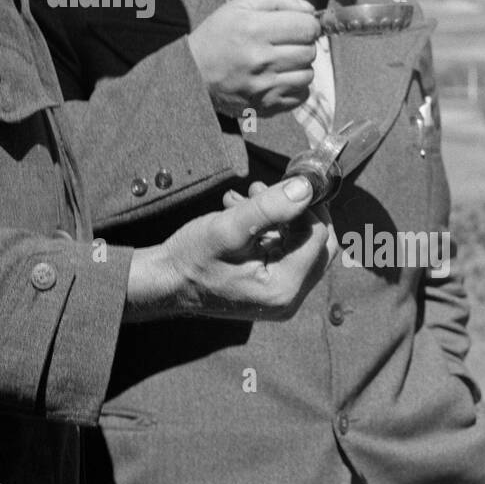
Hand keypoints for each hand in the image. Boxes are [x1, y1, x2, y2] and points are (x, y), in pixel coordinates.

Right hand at [125, 175, 328, 321]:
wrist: (166, 283)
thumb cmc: (191, 258)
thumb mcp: (227, 228)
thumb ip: (269, 208)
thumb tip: (307, 188)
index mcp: (284, 287)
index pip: (318, 237)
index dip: (306, 206)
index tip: (281, 185)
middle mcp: (289, 298)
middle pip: (318, 244)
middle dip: (295, 211)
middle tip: (265, 190)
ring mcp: (282, 297)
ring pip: (302, 246)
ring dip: (279, 217)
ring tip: (246, 198)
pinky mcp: (272, 290)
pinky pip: (286, 254)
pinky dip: (271, 230)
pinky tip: (243, 214)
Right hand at [187, 0, 319, 116]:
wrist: (193, 73)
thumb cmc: (220, 34)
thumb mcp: (241, 4)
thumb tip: (310, 9)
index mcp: (254, 29)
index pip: (308, 27)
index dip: (308, 24)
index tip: (296, 25)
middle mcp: (259, 60)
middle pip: (310, 51)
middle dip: (303, 44)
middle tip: (285, 43)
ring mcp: (263, 87)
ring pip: (308, 75)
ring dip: (300, 66)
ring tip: (281, 61)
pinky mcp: (265, 106)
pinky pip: (301, 96)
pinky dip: (295, 86)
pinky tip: (278, 78)